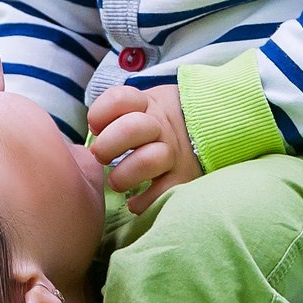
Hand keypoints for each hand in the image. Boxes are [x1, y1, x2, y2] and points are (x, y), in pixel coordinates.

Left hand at [86, 81, 203, 211]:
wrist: (209, 129)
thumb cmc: (161, 121)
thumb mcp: (145, 104)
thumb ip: (118, 112)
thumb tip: (94, 130)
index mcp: (148, 105)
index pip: (119, 99)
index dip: (100, 113)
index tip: (95, 126)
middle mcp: (161, 127)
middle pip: (131, 128)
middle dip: (108, 144)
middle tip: (101, 156)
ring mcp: (174, 153)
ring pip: (147, 161)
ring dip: (123, 175)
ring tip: (116, 182)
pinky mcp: (183, 178)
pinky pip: (161, 193)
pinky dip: (143, 202)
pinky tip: (134, 202)